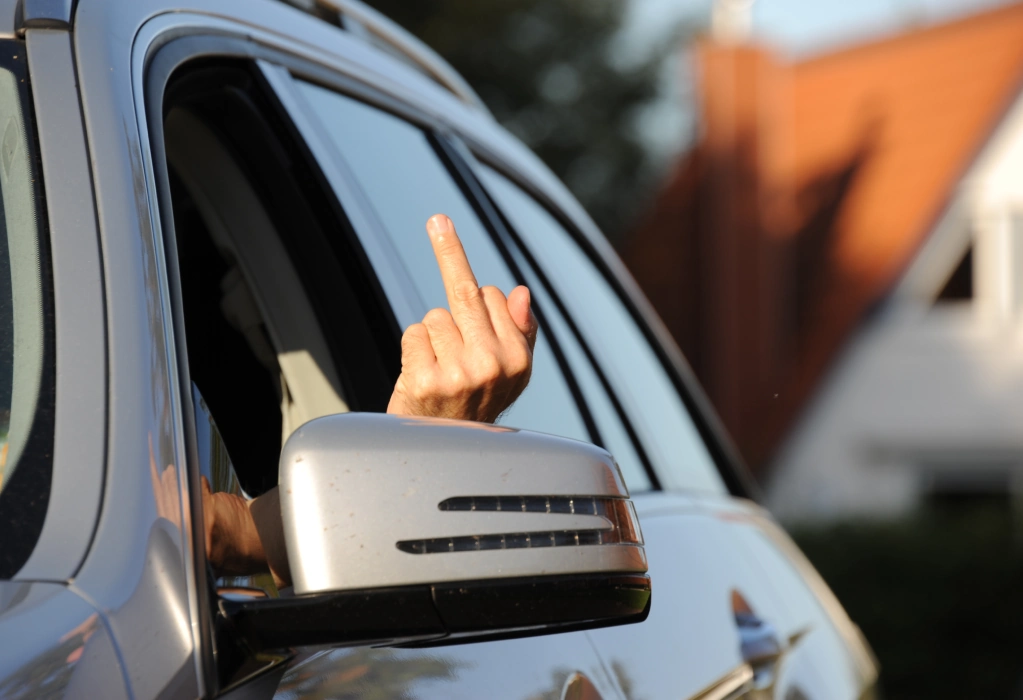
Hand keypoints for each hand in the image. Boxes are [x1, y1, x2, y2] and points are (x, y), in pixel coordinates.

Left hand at [387, 214, 537, 422]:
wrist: (442, 457)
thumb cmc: (471, 410)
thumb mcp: (506, 374)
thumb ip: (518, 331)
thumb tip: (520, 291)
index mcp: (520, 360)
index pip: (493, 294)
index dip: (473, 296)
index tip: (442, 225)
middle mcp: (496, 366)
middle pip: (464, 294)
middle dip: (450, 293)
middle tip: (437, 224)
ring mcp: (462, 374)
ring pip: (435, 317)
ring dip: (430, 340)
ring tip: (437, 372)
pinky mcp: (428, 381)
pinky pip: (414, 333)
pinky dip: (411, 351)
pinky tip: (422, 379)